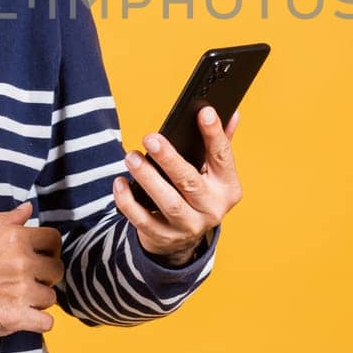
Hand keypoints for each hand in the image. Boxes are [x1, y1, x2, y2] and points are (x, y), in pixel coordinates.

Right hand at [0, 201, 63, 338]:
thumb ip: (6, 219)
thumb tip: (28, 209)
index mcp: (15, 238)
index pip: (53, 240)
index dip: (50, 249)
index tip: (43, 257)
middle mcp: (22, 262)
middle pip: (55, 270)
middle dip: (45, 276)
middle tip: (28, 281)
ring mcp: (20, 291)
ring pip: (50, 297)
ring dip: (38, 300)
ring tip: (19, 300)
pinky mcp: (15, 317)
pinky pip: (46, 323)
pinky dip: (38, 323)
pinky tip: (25, 318)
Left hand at [113, 106, 242, 266]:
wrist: (183, 241)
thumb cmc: (198, 193)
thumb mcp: (214, 173)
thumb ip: (220, 144)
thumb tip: (232, 113)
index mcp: (227, 188)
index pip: (222, 157)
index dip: (214, 134)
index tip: (203, 111)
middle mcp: (212, 209)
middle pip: (190, 182)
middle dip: (169, 159)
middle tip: (150, 138)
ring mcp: (188, 226)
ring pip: (168, 202)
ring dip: (148, 178)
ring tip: (131, 157)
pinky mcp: (164, 237)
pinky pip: (143, 220)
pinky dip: (129, 202)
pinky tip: (120, 183)